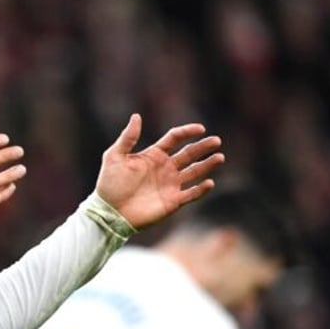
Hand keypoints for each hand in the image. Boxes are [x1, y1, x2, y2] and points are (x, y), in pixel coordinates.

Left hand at [95, 113, 223, 228]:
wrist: (110, 212)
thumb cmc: (109, 184)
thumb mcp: (114, 157)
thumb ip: (127, 138)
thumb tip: (136, 116)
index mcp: (153, 155)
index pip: (175, 138)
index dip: (188, 131)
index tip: (200, 128)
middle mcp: (165, 168)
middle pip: (189, 153)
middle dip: (203, 147)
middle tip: (216, 140)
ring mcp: (170, 184)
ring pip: (195, 172)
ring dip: (207, 164)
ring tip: (220, 157)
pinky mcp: (173, 201)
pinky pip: (191, 194)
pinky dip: (201, 189)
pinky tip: (209, 182)